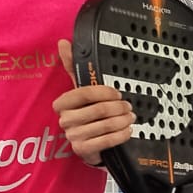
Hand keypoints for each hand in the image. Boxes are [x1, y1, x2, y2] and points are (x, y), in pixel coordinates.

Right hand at [52, 37, 132, 164]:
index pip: (85, 93)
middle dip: (118, 107)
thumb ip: (74, 68)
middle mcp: (65, 120)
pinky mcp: (82, 150)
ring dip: (123, 120)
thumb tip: (63, 42)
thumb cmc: (87, 113)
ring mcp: (73, 136)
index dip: (105, 92)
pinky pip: (107, 140)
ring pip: (105, 125)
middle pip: (98, 109)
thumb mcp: (81, 91)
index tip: (118, 93)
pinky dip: (121, 134)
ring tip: (130, 117)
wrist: (88, 144)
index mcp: (62, 103)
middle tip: (128, 106)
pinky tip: (127, 130)